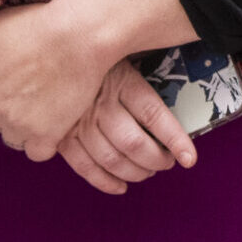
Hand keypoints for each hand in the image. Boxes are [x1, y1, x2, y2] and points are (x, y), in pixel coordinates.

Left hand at [0, 1, 116, 159]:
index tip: (15, 78)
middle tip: (32, 88)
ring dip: (24, 126)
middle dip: (9, 107)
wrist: (78, 37)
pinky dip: (42, 143)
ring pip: (13, 137)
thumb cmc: (36, 26)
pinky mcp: (46, 135)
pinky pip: (36, 152)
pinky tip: (52, 124)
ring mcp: (20, 125)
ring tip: (44, 105)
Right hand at [56, 61, 196, 193]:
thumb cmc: (96, 58)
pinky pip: (84, 167)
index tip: (189, 157)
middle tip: (166, 162)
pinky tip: (120, 186)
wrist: (52, 55)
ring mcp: (78, 122)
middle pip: (134, 143)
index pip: (155, 116)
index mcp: (121, 81)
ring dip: (135, 173)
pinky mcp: (61, 136)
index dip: (175, 140)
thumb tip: (177, 98)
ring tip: (147, 172)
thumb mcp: (123, 54)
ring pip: (112, 159)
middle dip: (156, 160)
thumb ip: (145, 73)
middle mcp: (101, 103)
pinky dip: (105, 182)